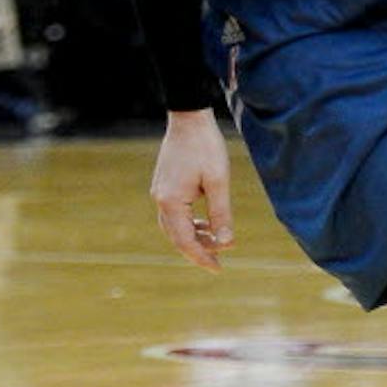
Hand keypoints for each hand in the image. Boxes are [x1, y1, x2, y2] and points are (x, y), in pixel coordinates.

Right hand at [151, 108, 233, 270]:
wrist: (188, 117)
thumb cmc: (206, 147)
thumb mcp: (219, 181)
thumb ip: (221, 214)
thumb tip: (226, 242)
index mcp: (171, 201)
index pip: (185, 240)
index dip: (202, 257)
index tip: (218, 269)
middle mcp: (160, 198)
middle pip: (176, 236)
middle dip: (198, 250)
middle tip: (219, 260)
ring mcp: (160, 191)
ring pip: (174, 226)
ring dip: (195, 237)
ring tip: (217, 241)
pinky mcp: (164, 184)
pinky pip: (174, 213)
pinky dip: (190, 223)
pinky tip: (206, 222)